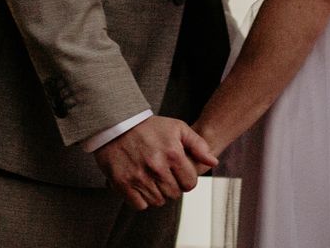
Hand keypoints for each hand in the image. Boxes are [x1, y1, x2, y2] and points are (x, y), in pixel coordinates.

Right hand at [93, 115, 217, 210]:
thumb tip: (213, 162)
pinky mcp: (123, 183)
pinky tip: (141, 185)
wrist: (116, 124)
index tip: (178, 173)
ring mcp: (139, 176)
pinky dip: (142, 199)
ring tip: (152, 178)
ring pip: (158, 201)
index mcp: (172, 154)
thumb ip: (198, 145)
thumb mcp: (177, 128)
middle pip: (174, 194)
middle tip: (164, 175)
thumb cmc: (149, 127)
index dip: (186, 180)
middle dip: (172, 187)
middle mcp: (157, 167)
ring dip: (157, 193)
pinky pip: (140, 205)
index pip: (189, 184)